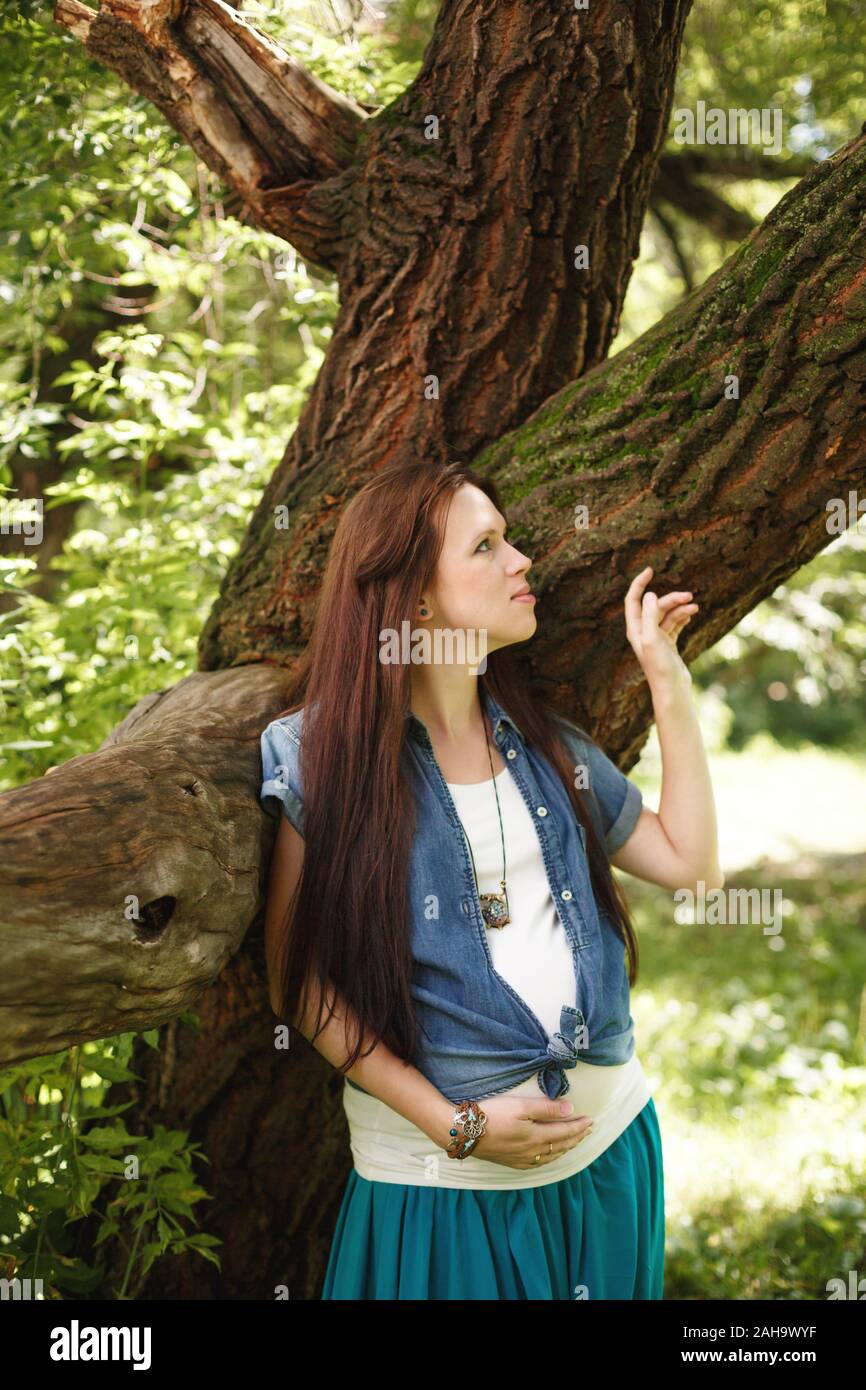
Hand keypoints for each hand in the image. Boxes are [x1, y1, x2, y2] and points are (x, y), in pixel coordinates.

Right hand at [467, 1094, 593, 1169]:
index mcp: (537, 1136)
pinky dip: (550, 1157)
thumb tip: (570, 1109)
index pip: (565, 1131)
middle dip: (576, 1137)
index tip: (591, 1119)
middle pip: (561, 1145)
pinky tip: (550, 1155)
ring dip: (566, 1147)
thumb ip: (546, 1108)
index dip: (579, 1126)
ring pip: (551, 1155)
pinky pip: (538, 1163)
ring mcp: (522, 1159)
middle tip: (589, 1130)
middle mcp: (533, 1151)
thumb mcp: (520, 1105)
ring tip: (575, 1141)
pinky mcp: (511, 1162)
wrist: (464, 1132)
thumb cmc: (492, 1114)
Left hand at [624, 565, 698, 689]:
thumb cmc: (659, 667)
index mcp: (635, 629)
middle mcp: (644, 632)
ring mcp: (657, 637)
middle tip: (689, 596)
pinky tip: (692, 614)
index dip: (639, 584)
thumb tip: (650, 595)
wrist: (672, 689)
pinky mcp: (669, 644)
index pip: (633, 600)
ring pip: (668, 614)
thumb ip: (649, 616)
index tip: (650, 570)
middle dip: (672, 599)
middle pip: (656, 606)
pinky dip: (683, 617)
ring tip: (695, 607)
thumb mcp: (652, 639)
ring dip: (681, 608)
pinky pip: (675, 624)